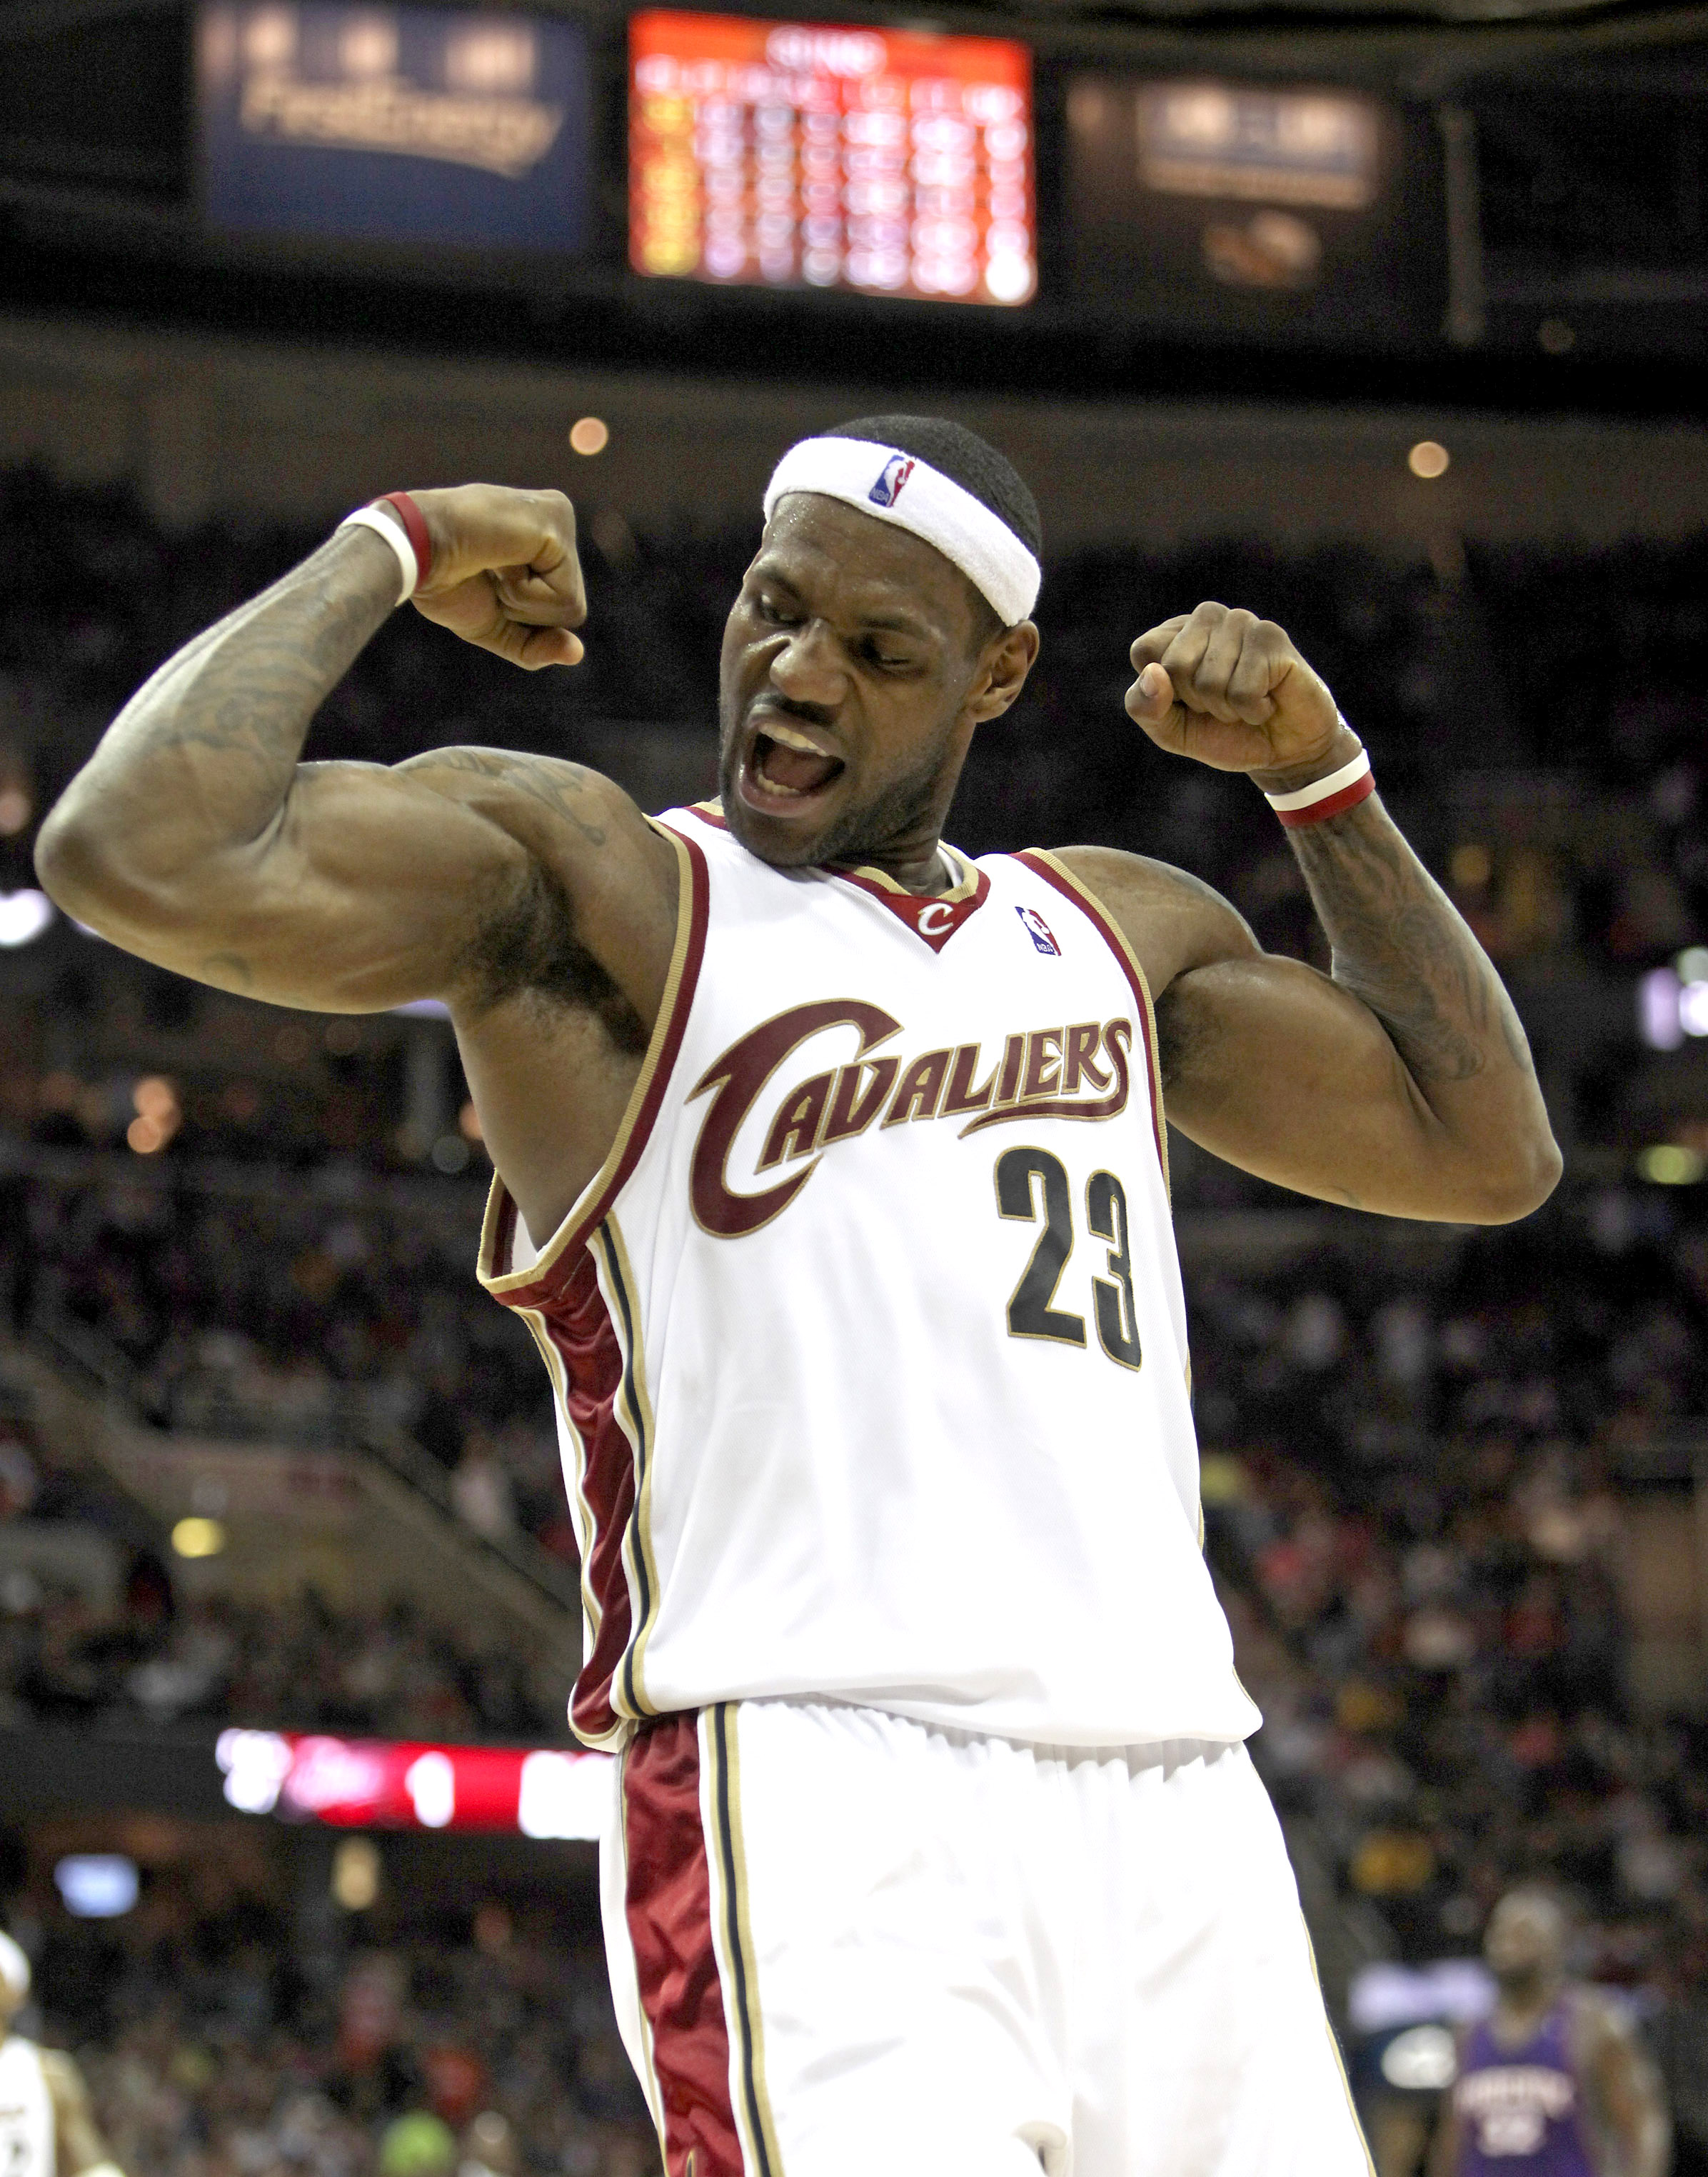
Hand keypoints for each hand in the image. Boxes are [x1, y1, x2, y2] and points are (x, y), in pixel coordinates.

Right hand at [408, 485, 586, 669]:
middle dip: (525, 610)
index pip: (562, 606)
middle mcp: (557, 518)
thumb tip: (576, 653)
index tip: (485, 578)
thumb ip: (535, 645)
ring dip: (522, 601)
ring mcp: (559, 515)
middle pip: (572, 609)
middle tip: (487, 573)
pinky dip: (524, 594)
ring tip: (491, 564)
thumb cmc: (444, 582)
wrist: (414, 552)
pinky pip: (563, 596)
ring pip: (571, 606)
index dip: (521, 614)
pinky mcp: (555, 520)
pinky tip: (497, 559)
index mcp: (545, 538)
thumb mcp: (494, 626)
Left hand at [1125, 602, 1345, 785]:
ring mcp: (1241, 621)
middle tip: (1223, 704)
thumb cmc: (1224, 733)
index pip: (1144, 651)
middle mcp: (1208, 617)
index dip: (1163, 692)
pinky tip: (1268, 701)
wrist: (1283, 751)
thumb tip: (1154, 674)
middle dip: (1197, 702)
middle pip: (1174, 666)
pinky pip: (1242, 692)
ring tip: (1247, 703)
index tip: (1189, 700)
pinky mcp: (1272, 637)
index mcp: (1176, 631)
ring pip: (1209, 681)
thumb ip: (1143, 707)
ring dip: (1227, 709)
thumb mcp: (1170, 730)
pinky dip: (1253, 711)